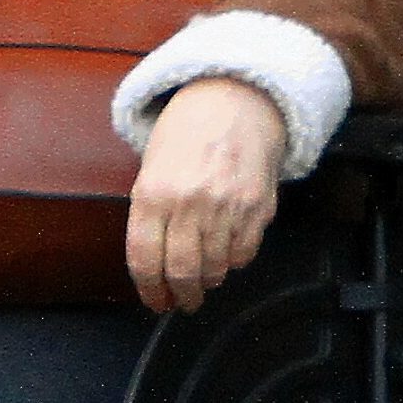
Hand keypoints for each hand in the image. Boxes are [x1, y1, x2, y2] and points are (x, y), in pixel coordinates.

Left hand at [125, 77, 284, 312]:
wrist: (234, 101)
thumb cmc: (187, 132)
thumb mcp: (151, 166)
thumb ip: (149, 214)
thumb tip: (153, 264)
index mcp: (154, 193)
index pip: (145, 260)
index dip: (150, 290)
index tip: (155, 301)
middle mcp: (190, 203)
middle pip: (183, 272)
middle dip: (182, 296)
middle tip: (182, 301)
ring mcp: (227, 207)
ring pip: (215, 268)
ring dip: (208, 281)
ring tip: (204, 280)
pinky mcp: (257, 208)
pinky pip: (244, 254)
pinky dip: (233, 262)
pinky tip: (226, 255)